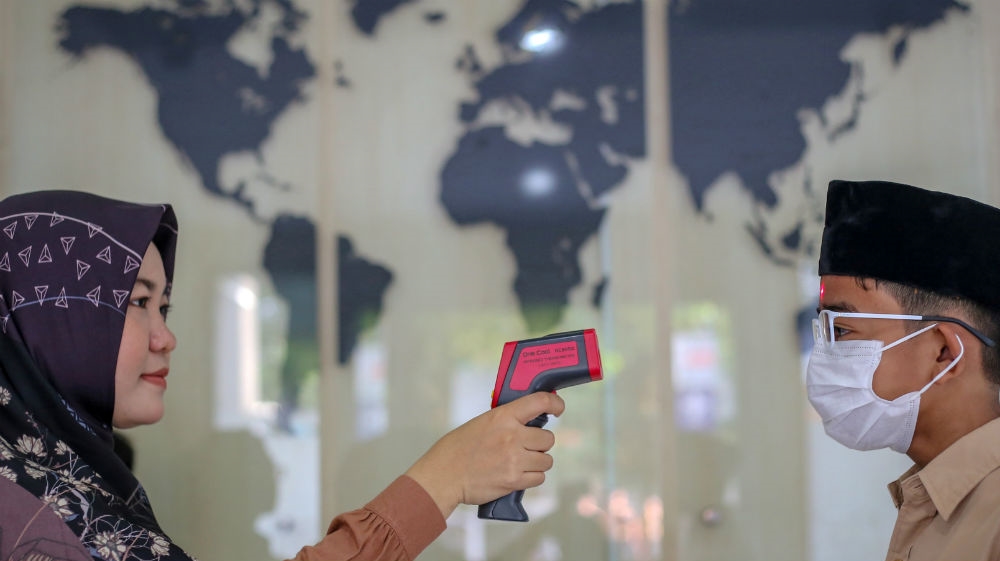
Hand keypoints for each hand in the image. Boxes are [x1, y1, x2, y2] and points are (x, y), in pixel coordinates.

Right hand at [404, 391, 565, 518]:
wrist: (444, 475)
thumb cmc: (459, 448)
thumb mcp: (482, 423)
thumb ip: (506, 421)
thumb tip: (527, 419)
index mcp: (503, 416)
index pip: (539, 402)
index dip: (554, 403)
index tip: (557, 408)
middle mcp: (513, 436)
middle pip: (548, 439)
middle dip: (540, 444)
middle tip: (526, 447)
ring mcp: (515, 459)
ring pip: (546, 460)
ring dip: (537, 462)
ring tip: (520, 462)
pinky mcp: (514, 480)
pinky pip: (539, 477)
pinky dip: (531, 477)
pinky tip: (518, 474)